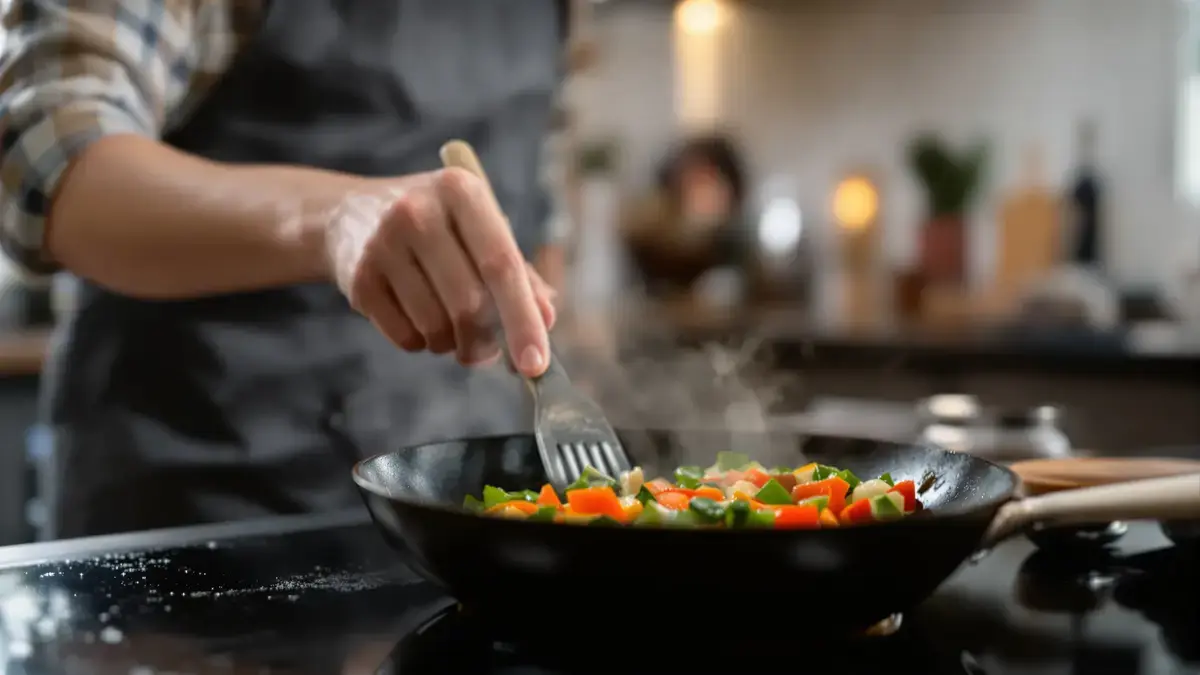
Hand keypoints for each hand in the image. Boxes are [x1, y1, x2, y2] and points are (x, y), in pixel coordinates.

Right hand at [326, 169, 555, 376]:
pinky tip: (417, 318)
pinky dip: (422, 343)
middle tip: (487, 352)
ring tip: (449, 326)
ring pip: (437, 328)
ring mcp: (382, 244)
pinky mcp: (359, 279)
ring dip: (452, 344)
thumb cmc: (437, 226)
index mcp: (460, 191)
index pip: (502, 265)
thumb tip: (545, 320)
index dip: (523, 319)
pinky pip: (406, 337)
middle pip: (470, 304)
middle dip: (486, 342)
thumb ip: (519, 274)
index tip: (536, 364)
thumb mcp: (480, 230)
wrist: (351, 214)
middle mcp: (417, 211)